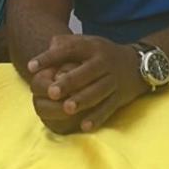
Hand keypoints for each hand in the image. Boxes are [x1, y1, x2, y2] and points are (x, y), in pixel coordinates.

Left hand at [28, 34, 146, 131]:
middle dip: (69, 82)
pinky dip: (97, 117)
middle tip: (51, 91)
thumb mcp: (88, 42)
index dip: (50, 57)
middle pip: (87, 72)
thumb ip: (67, 43)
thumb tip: (49, 47)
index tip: (31, 66)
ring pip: (98, 91)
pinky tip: (84, 125)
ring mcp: (113, 80)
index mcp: (92, 47)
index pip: (70, 49)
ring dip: (82, 100)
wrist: (138, 64)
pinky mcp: (119, 97)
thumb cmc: (103, 55)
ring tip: (67, 108)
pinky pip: (108, 108)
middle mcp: (104, 62)